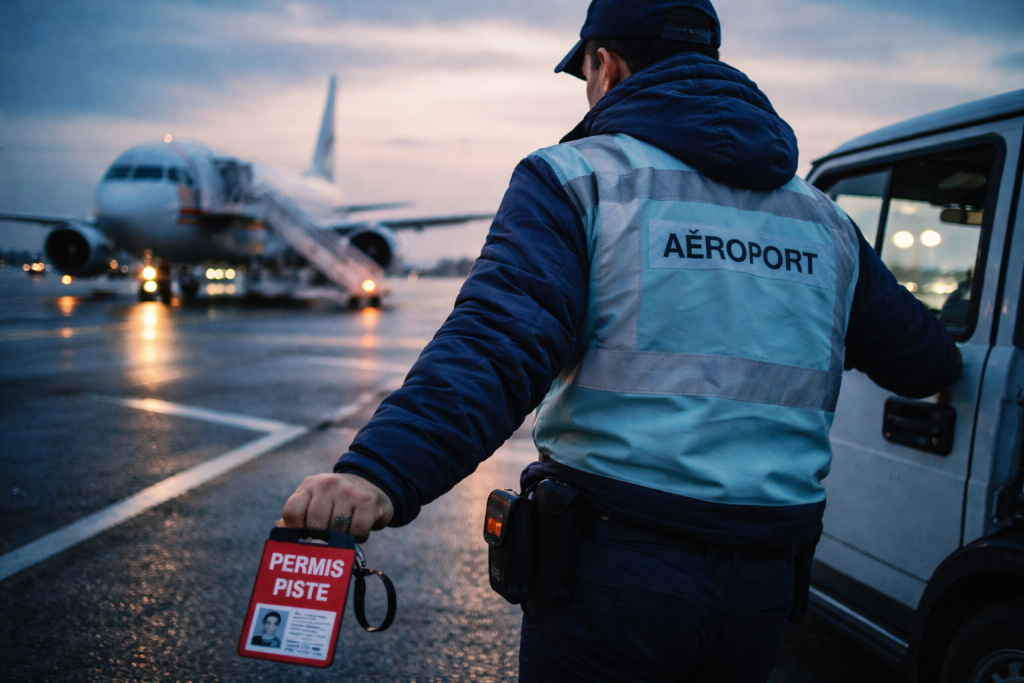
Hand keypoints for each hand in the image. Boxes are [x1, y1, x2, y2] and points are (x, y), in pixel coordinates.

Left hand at [278, 473, 393, 542]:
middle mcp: (327, 484)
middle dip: (322, 535)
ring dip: (342, 538)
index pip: (292, 513)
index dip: (296, 530)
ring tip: (346, 529)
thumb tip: (281, 530)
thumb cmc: (338, 501)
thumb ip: (297, 515)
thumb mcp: (315, 501)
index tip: (306, 535)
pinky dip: (358, 538)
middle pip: (314, 525)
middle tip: (331, 533)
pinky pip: (357, 532)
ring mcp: (348, 491)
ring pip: (336, 530)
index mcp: (309, 485)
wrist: (374, 484)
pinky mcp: (368, 501)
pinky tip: (359, 529)